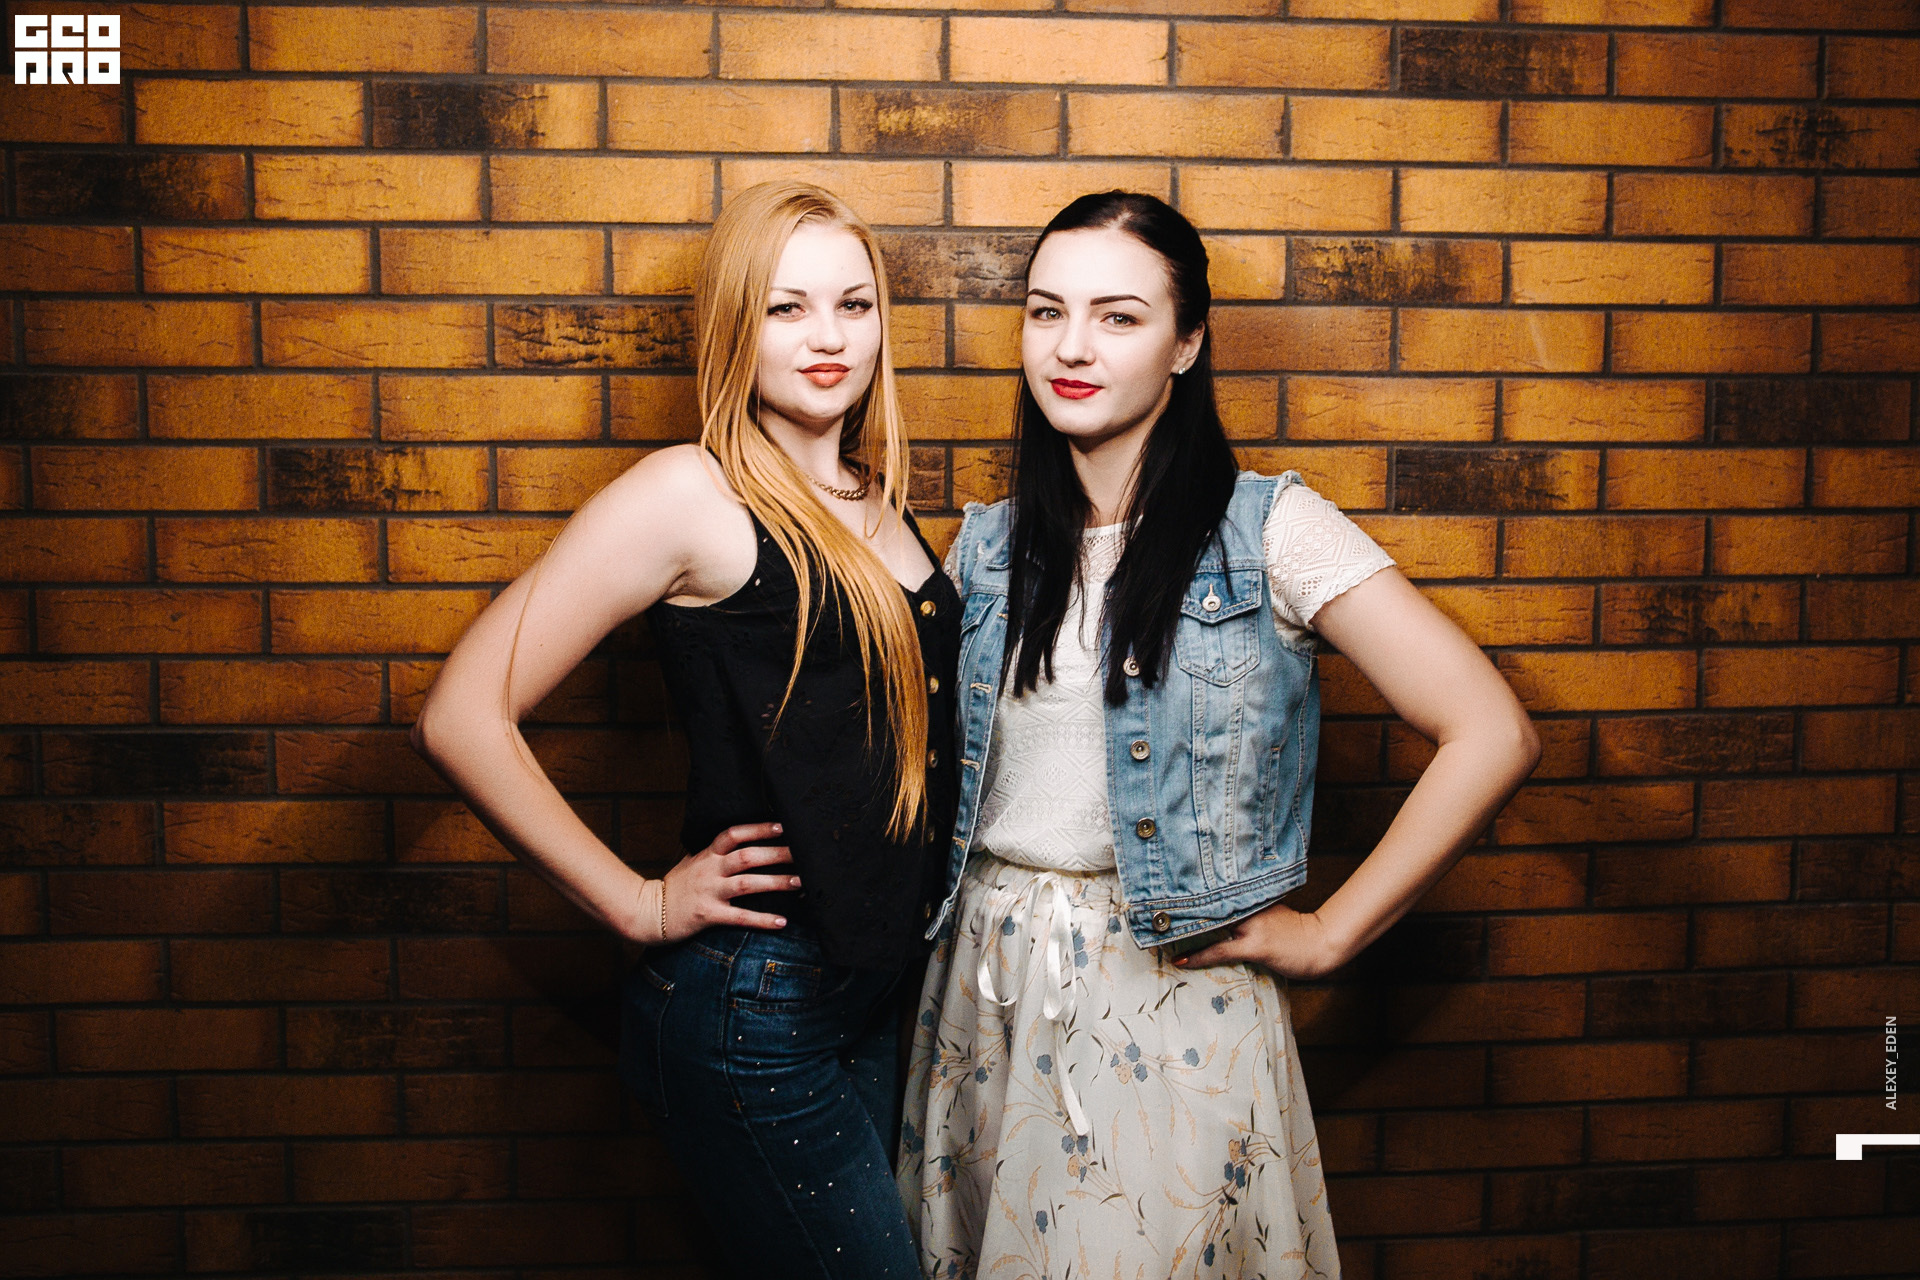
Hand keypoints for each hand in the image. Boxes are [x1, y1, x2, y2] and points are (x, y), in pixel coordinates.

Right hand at [645, 822, 798, 943]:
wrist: (646, 912)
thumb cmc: (674, 887)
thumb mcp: (690, 862)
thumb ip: (712, 853)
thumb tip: (735, 841)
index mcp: (707, 855)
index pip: (733, 834)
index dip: (757, 829)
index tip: (781, 826)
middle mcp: (709, 870)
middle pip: (747, 856)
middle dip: (776, 854)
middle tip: (802, 854)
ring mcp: (709, 892)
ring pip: (747, 884)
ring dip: (776, 883)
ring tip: (800, 883)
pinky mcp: (708, 915)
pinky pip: (740, 917)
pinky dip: (762, 919)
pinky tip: (781, 921)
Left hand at [1173, 901, 1343, 979]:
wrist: (1321, 943)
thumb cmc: (1296, 931)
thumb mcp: (1270, 911)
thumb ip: (1247, 908)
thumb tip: (1219, 911)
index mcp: (1251, 896)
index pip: (1215, 889)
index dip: (1189, 887)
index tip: (1164, 884)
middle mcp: (1249, 907)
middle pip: (1207, 904)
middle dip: (1181, 906)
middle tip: (1152, 906)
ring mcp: (1251, 926)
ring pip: (1210, 926)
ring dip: (1185, 931)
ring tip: (1159, 934)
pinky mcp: (1254, 946)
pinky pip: (1219, 950)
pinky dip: (1198, 955)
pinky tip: (1180, 959)